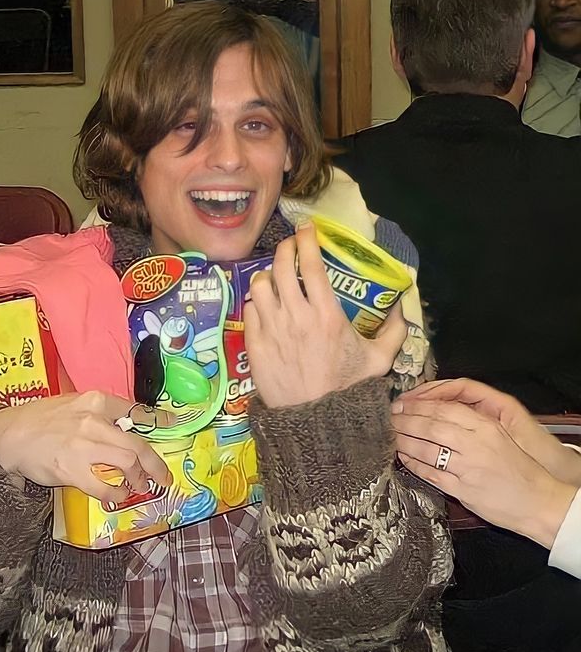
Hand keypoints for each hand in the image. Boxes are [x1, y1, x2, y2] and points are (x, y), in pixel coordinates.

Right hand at [0, 392, 172, 502]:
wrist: (7, 435)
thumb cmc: (40, 418)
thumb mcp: (73, 403)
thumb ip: (99, 413)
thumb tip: (126, 427)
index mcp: (96, 401)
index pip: (136, 410)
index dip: (159, 420)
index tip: (174, 424)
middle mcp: (93, 420)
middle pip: (138, 444)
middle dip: (155, 464)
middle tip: (162, 477)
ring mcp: (83, 446)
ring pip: (127, 463)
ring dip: (139, 479)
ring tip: (140, 487)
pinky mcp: (71, 470)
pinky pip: (104, 486)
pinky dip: (116, 493)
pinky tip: (118, 495)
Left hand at [243, 222, 406, 407]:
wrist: (316, 422)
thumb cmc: (348, 390)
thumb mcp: (379, 360)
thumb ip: (394, 331)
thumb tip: (403, 309)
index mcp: (327, 316)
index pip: (311, 264)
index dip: (307, 240)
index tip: (307, 229)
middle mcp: (296, 317)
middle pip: (281, 267)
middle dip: (284, 249)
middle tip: (290, 247)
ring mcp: (272, 331)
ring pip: (260, 285)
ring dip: (267, 275)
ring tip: (275, 278)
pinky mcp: (255, 346)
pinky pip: (249, 310)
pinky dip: (256, 301)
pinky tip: (265, 304)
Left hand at [398, 378, 580, 485]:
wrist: (539, 501)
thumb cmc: (516, 467)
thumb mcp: (497, 435)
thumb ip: (468, 422)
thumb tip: (432, 409)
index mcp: (486, 427)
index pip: (444, 409)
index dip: (418, 405)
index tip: (401, 404)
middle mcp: (476, 445)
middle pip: (432, 426)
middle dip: (406, 421)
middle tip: (390, 419)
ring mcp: (468, 468)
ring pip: (427, 450)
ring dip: (404, 442)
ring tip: (392, 436)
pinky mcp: (463, 490)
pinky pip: (430, 474)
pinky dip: (413, 464)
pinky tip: (403, 457)